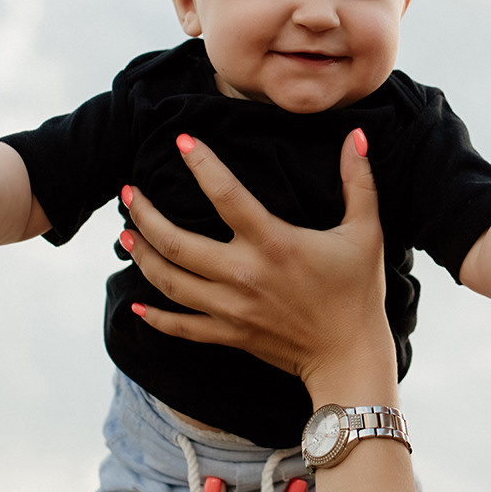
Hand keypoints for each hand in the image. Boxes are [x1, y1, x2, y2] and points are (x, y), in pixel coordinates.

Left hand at [121, 131, 395, 392]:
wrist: (349, 356)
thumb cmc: (359, 291)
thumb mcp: (366, 231)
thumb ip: (358, 182)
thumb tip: (358, 135)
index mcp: (273, 244)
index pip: (226, 195)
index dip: (202, 165)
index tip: (182, 140)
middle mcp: (244, 275)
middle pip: (176, 242)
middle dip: (145, 214)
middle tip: (129, 192)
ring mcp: (231, 308)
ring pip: (169, 281)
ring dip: (141, 255)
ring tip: (124, 233)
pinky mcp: (229, 334)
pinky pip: (180, 327)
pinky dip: (154, 316)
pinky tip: (135, 301)